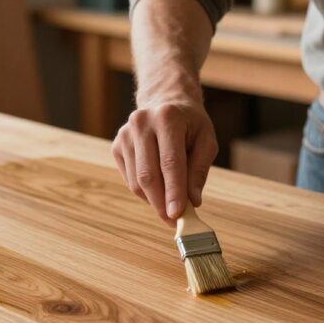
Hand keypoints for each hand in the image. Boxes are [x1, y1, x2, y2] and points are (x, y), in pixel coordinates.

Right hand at [112, 100, 217, 224]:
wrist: (165, 101)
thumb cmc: (190, 123)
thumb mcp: (206, 140)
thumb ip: (199, 170)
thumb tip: (193, 201)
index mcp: (167, 118)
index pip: (170, 162)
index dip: (174, 192)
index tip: (178, 215)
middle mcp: (142, 123)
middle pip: (149, 175)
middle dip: (161, 203)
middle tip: (174, 221)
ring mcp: (125, 134)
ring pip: (137, 181)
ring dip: (154, 200)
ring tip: (170, 205)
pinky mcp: (117, 146)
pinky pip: (130, 179)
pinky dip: (145, 192)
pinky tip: (159, 189)